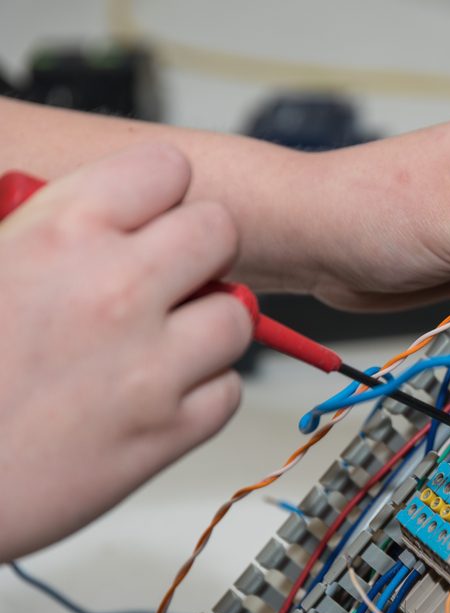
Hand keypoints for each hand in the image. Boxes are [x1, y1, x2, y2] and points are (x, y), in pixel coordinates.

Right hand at [0, 144, 251, 559]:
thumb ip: (39, 225)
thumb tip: (92, 211)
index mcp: (60, 231)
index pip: (167, 169)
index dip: (160, 194)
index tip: (149, 215)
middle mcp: (117, 289)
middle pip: (220, 233)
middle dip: (196, 251)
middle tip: (165, 277)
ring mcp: (150, 365)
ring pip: (235, 315)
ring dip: (205, 325)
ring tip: (157, 343)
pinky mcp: (166, 432)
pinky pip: (228, 391)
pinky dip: (201, 392)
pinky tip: (154, 395)